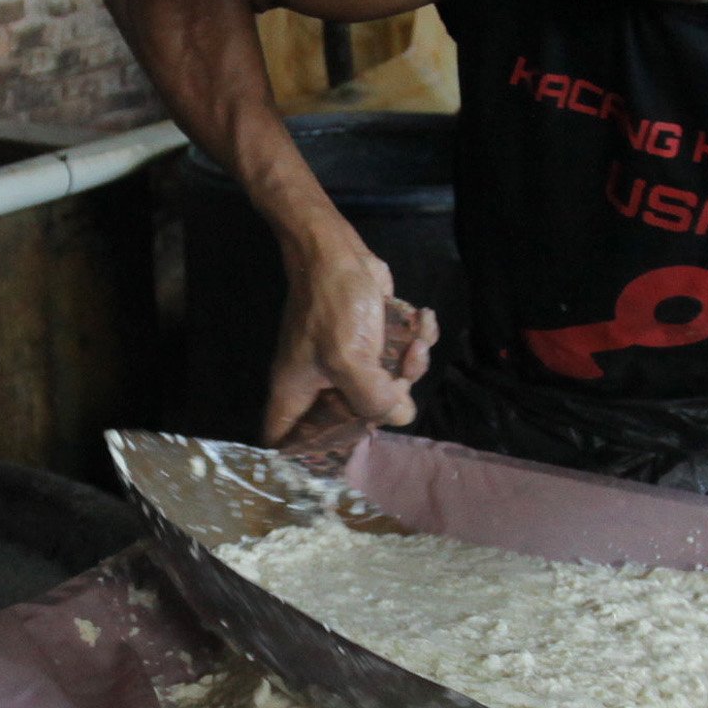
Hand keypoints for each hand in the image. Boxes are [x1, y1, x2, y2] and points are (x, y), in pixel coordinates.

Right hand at [262, 244, 434, 444]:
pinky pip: (397, 358)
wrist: (339, 252)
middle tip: (397, 378)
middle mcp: (318, 385)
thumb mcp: (350, 360)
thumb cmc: (332, 306)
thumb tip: (399, 415)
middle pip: (353, 419)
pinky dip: (415, 342)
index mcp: (298, 395)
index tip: (345, 449)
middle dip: (386, 401)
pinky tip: (420, 322)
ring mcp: (345, 363)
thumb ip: (372, 399)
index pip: (287, 442)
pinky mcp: (368, 342)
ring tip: (416, 342)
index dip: (309, 455)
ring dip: (410, 366)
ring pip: (383, 387)